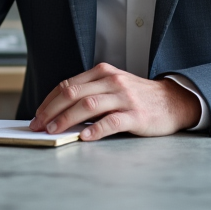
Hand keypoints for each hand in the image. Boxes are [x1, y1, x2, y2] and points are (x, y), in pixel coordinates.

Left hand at [29, 63, 201, 140]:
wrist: (174, 102)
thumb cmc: (138, 97)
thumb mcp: (113, 87)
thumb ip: (90, 93)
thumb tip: (59, 113)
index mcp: (103, 73)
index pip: (67, 85)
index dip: (49, 101)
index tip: (37, 116)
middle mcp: (112, 81)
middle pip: (73, 93)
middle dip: (51, 110)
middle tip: (39, 126)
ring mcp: (125, 97)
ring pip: (88, 105)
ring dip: (66, 119)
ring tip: (54, 131)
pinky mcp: (136, 115)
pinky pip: (112, 121)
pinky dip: (95, 129)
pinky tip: (84, 136)